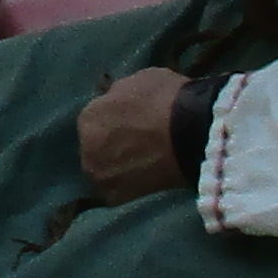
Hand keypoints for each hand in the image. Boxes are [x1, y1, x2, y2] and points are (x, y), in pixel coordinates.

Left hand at [75, 68, 197, 204]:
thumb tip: (116, 102)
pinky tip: (146, 179)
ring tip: (144, 164)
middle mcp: (85, 147)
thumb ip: (120, 95)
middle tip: (138, 144)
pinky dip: (129, 185)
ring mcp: (98, 174)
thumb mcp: (139, 81)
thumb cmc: (168, 100)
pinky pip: (119, 189)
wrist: (192, 134)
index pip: (95, 119)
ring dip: (118, 166)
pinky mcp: (114, 197)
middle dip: (112, 144)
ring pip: (105, 169)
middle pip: (96, 146)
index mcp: (88, 116)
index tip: (132, 123)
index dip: (114, 121)